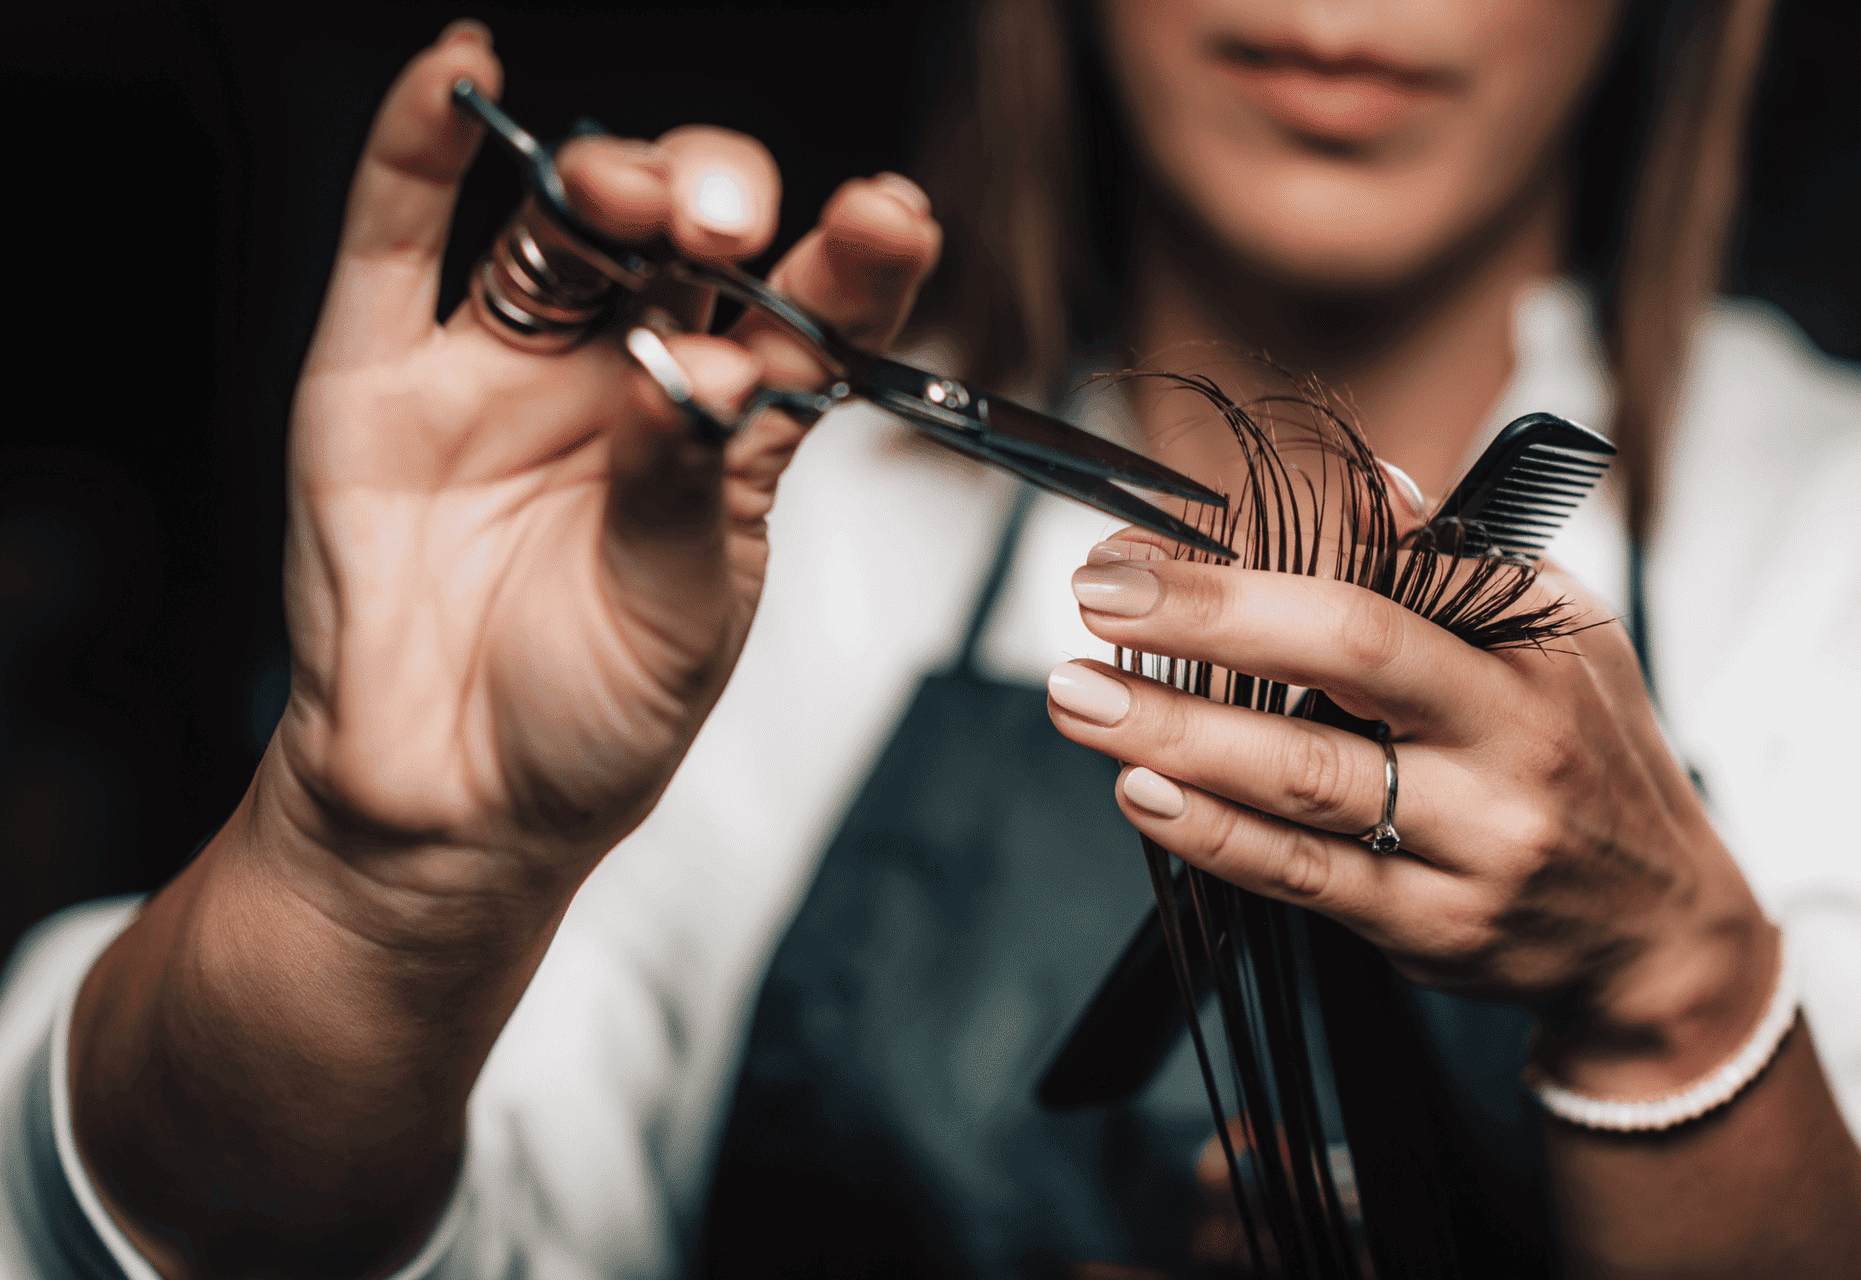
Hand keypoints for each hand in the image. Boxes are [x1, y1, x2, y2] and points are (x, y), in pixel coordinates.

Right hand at [267, 22, 941, 943]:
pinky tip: (456, 73)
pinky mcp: (381, 376)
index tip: (890, 217)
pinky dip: (415, 149)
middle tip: (729, 223)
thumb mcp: (679, 616)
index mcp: (726, 434)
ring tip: (636, 192)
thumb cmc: (591, 724)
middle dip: (715, 201)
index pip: (802, 313)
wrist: (451, 812)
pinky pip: (398, 241)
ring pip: (560, 228)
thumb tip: (695, 370)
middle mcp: (624, 378)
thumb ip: (683, 485)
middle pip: (680, 240)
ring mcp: (504, 369)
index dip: (850, 258)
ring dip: (604, 177)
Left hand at [1045, 533, 1774, 1094]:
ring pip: (1305, 781)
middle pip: (1347, 660)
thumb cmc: (1587, 754)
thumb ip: (1454, 565)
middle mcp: (1509, 742)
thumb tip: (1365, 479)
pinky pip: (1304, 877)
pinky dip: (1213, 834)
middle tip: (1096, 600)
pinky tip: (1143, 792)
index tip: (1141, 549)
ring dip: (1176, 734)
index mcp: (1530, 652)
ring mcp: (1472, 843)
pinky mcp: (1430, 926)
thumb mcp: (1558, 639)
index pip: (1384, 581)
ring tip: (1080, 698)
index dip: (1252, 563)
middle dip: (1207, 622)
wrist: (1658, 930)